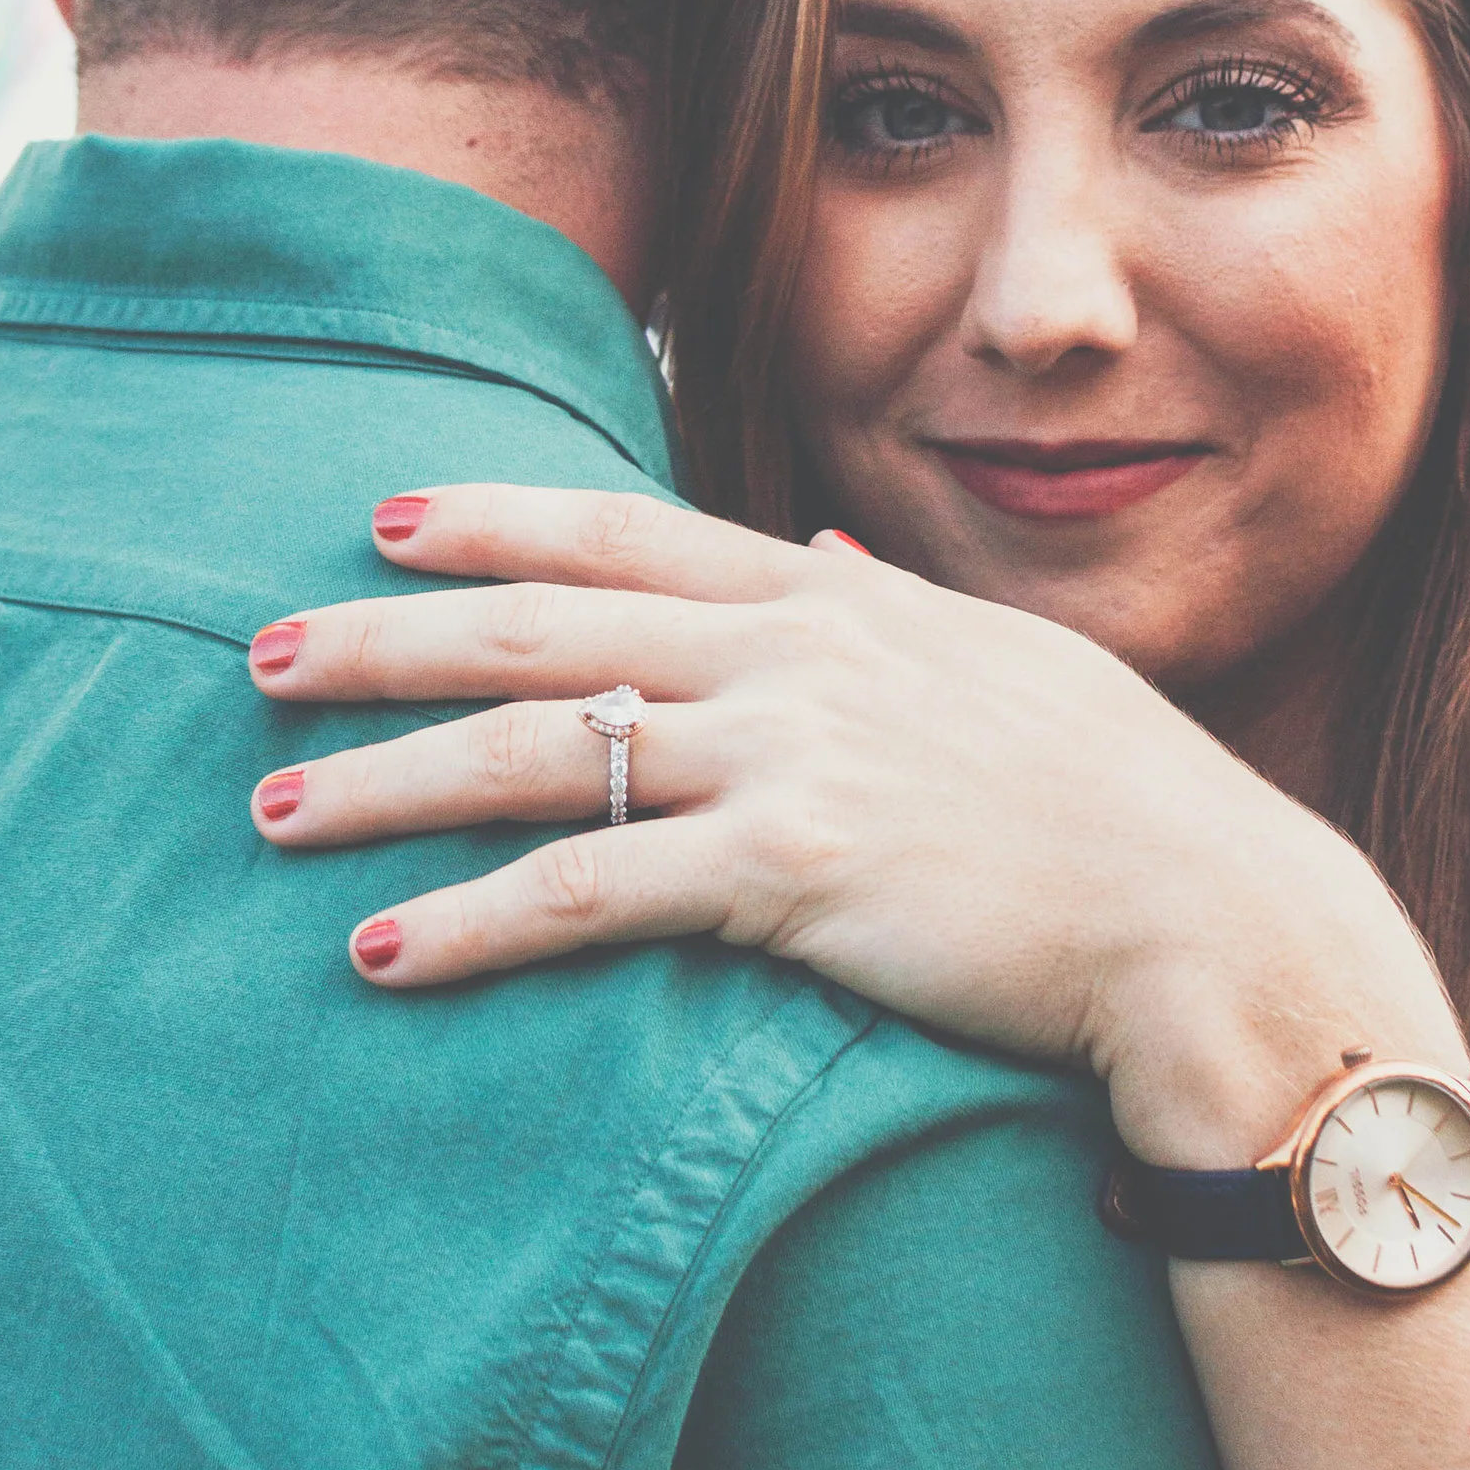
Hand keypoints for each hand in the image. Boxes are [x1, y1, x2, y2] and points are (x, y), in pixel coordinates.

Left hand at [248, 484, 1466, 1160]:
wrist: (1207, 913)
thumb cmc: (1119, 801)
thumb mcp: (1000, 665)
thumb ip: (888, 608)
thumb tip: (821, 554)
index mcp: (829, 601)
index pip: (624, 533)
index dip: (493, 518)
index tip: (383, 516)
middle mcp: (790, 656)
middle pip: (541, 627)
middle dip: (385, 639)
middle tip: (262, 653)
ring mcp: (788, 758)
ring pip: (537, 750)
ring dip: (388, 781)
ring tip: (273, 809)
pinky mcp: (792, 875)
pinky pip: (593, 892)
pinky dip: (474, 921)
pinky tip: (384, 952)